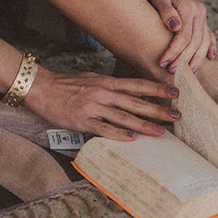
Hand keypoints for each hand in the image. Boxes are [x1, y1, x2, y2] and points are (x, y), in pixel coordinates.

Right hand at [24, 67, 179, 140]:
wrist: (42, 88)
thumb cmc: (67, 84)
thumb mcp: (91, 78)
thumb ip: (109, 85)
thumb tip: (128, 91)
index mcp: (106, 82)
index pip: (136, 85)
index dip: (156, 88)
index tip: (174, 92)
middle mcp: (102, 92)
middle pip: (135, 101)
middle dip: (157, 108)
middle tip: (176, 115)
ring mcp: (93, 106)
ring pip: (123, 116)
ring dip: (144, 124)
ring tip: (160, 131)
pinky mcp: (82, 120)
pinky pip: (103, 128)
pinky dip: (118, 133)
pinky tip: (131, 138)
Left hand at [148, 0, 216, 72]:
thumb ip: (166, 10)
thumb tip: (175, 27)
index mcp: (189, 7)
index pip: (184, 36)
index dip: (175, 51)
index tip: (163, 62)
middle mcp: (200, 12)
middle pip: (196, 41)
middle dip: (184, 59)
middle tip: (172, 71)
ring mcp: (203, 15)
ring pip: (204, 41)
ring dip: (197, 58)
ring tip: (189, 72)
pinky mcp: (202, 17)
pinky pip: (209, 34)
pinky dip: (211, 47)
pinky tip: (211, 58)